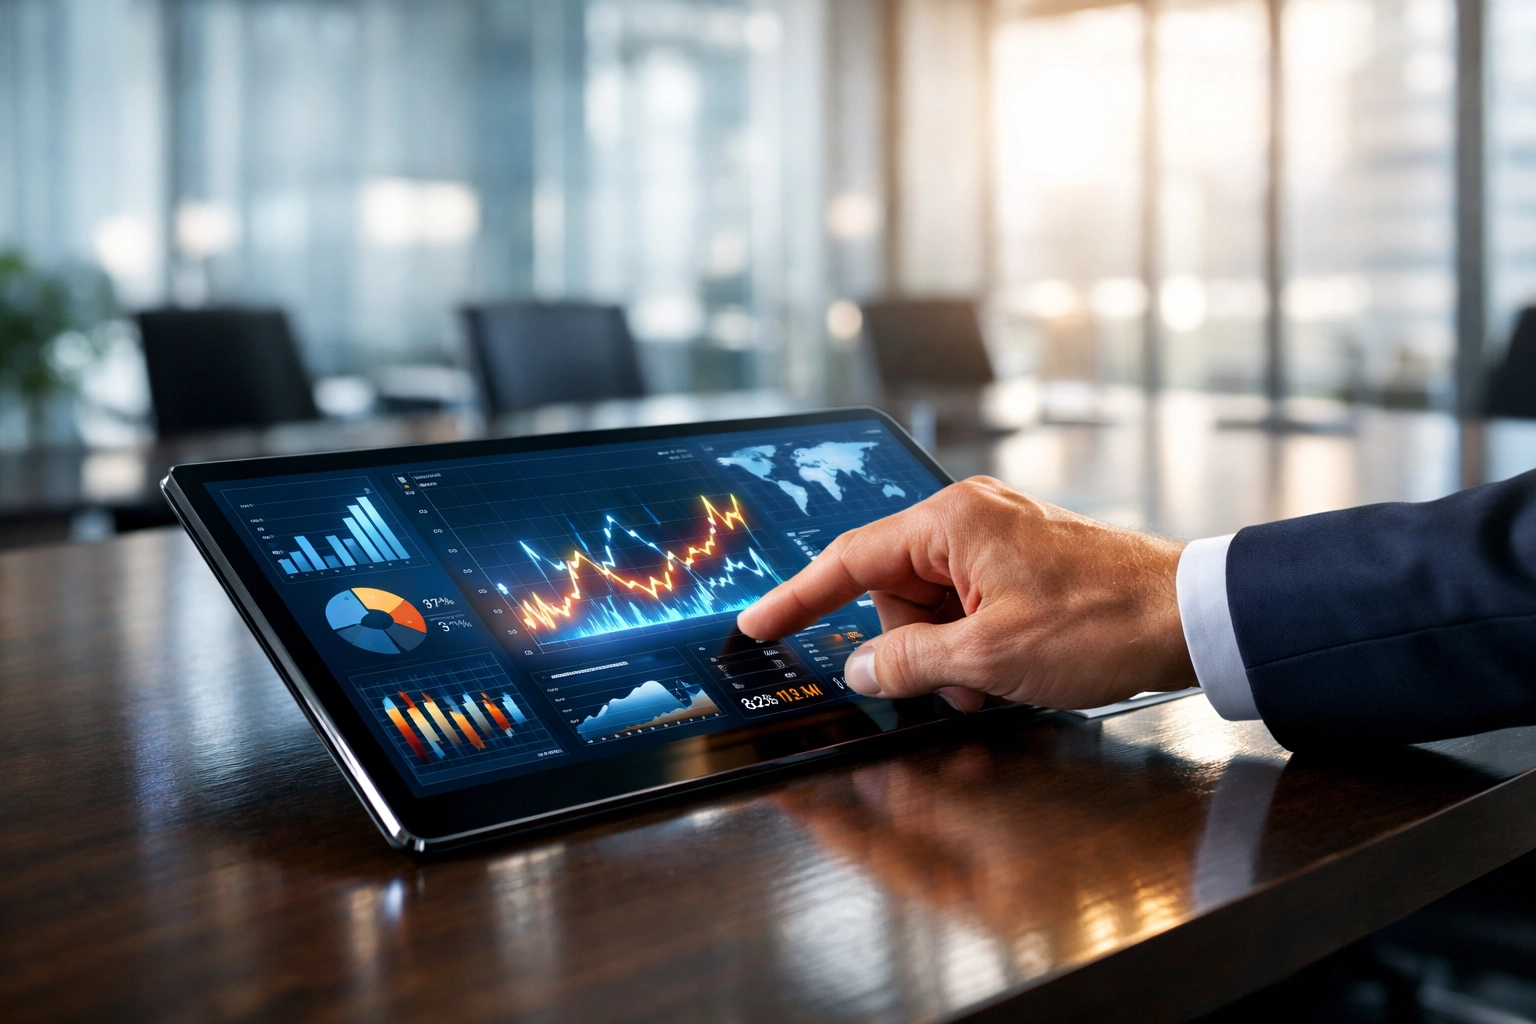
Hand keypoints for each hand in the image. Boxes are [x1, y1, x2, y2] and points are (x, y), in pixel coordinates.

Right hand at [736, 476, 1193, 711]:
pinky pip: (969, 607)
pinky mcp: (1023, 564)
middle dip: (911, 646)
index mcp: (952, 522)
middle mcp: (970, 518)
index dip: (800, 597)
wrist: (1192, 618)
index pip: (850, 558)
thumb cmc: (1101, 622)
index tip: (760, 624)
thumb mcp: (990, 657)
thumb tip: (861, 669)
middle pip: (893, 590)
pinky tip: (1007, 673)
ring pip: (932, 606)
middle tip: (953, 683)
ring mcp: (999, 540)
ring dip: (947, 655)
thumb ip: (911, 663)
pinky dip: (975, 647)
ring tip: (992, 683)